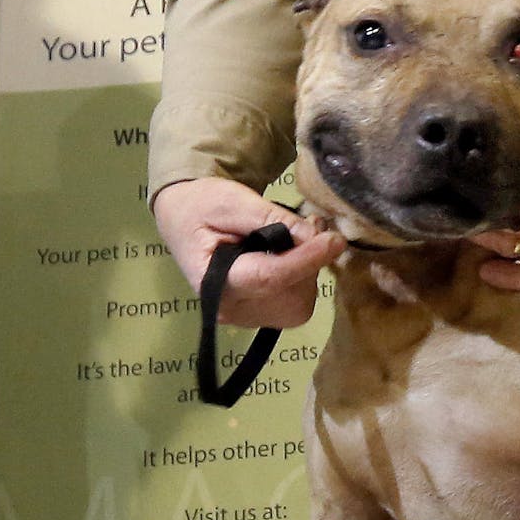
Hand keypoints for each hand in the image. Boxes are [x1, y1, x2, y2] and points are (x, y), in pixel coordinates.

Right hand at [153, 177, 346, 328]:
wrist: (184, 219)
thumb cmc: (204, 206)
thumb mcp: (233, 201)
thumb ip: (272, 218)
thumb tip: (314, 236)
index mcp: (213, 280)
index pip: (270, 278)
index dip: (307, 259)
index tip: (335, 240)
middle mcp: (229, 309)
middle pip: (289, 296)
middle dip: (308, 262)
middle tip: (312, 226)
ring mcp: (244, 318)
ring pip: (297, 305)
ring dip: (308, 271)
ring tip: (301, 237)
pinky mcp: (258, 316)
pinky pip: (295, 306)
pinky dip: (303, 280)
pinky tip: (295, 255)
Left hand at [470, 109, 519, 290]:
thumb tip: (485, 146)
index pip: (481, 195)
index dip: (463, 188)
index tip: (449, 180)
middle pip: (489, 222)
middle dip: (471, 211)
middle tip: (452, 200)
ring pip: (506, 247)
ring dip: (485, 238)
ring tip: (466, 225)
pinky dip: (513, 279)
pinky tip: (487, 273)